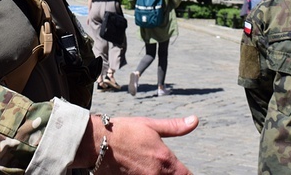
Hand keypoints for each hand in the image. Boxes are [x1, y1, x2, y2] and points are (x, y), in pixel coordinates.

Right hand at [74, 115, 198, 173]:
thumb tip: (194, 120)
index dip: (187, 174)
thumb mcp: (151, 125)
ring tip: (148, 166)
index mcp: (165, 160)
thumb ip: (175, 127)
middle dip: (172, 174)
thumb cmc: (123, 131)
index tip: (183, 170)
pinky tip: (139, 170)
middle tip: (164, 167)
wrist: (96, 142)